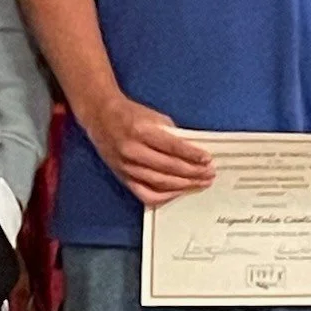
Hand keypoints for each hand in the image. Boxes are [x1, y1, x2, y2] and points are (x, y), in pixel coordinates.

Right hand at [87, 94, 213, 207]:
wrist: (101, 117)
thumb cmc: (129, 114)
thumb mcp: (153, 117)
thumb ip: (172, 134)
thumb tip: (193, 151)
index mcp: (141, 131)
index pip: (172, 147)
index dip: (192, 155)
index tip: (207, 159)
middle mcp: (132, 150)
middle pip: (169, 168)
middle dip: (193, 173)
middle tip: (209, 174)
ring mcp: (126, 167)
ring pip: (160, 183)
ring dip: (184, 186)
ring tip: (200, 183)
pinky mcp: (123, 178)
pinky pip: (146, 194)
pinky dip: (165, 196)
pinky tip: (178, 191)